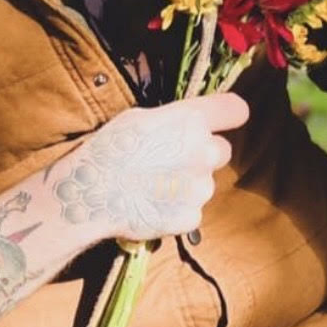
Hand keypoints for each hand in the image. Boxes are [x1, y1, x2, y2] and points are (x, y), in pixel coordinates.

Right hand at [57, 93, 249, 240]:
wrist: (90, 192)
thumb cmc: (109, 149)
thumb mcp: (141, 117)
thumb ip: (174, 119)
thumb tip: (186, 124)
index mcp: (192, 120)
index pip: (235, 109)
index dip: (229, 115)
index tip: (223, 120)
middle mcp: (205, 152)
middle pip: (222, 150)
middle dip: (203, 154)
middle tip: (172, 160)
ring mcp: (201, 187)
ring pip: (205, 182)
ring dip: (188, 184)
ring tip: (153, 186)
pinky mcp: (192, 216)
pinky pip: (192, 210)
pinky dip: (177, 209)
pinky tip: (152, 205)